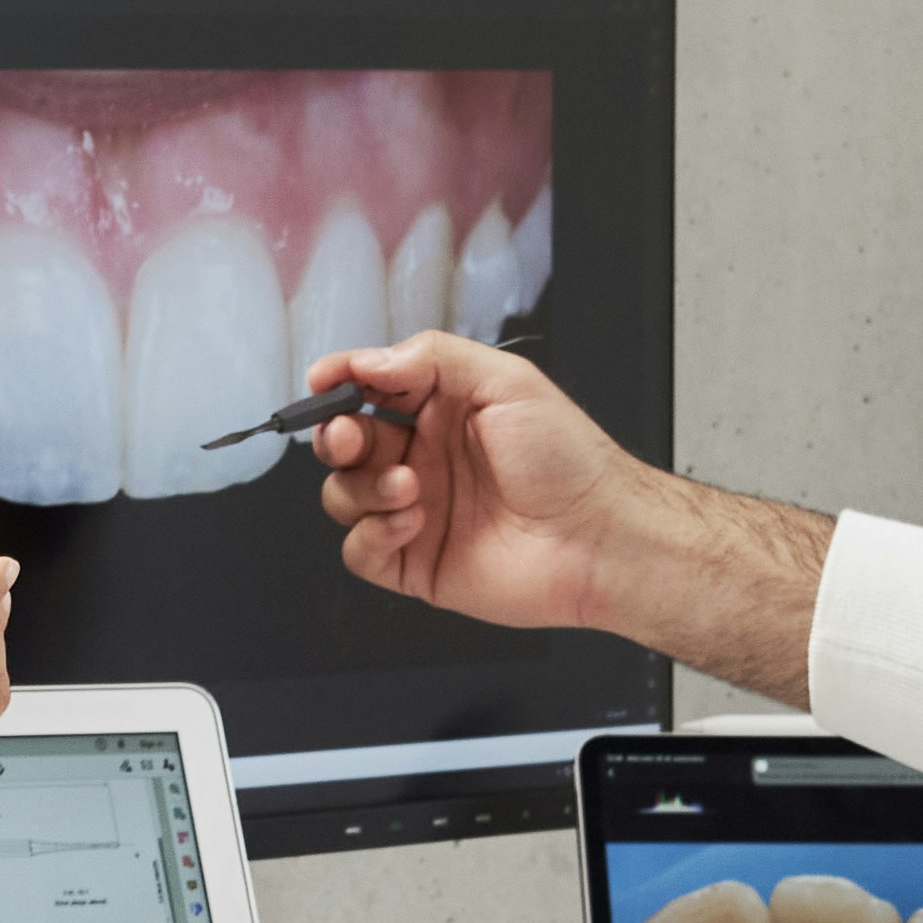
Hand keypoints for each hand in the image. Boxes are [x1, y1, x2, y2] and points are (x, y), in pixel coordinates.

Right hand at [310, 332, 833, 703]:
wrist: (599, 538)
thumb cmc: (570, 461)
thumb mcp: (507, 382)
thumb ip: (432, 359)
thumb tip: (368, 360)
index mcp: (443, 410)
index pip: (371, 389)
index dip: (341, 382)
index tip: (323, 380)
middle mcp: (425, 458)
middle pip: (346, 443)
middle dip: (338, 435)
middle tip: (353, 436)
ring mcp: (417, 512)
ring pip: (344, 495)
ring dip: (362, 486)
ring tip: (410, 487)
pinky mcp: (415, 563)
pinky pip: (360, 550)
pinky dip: (371, 534)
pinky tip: (409, 522)